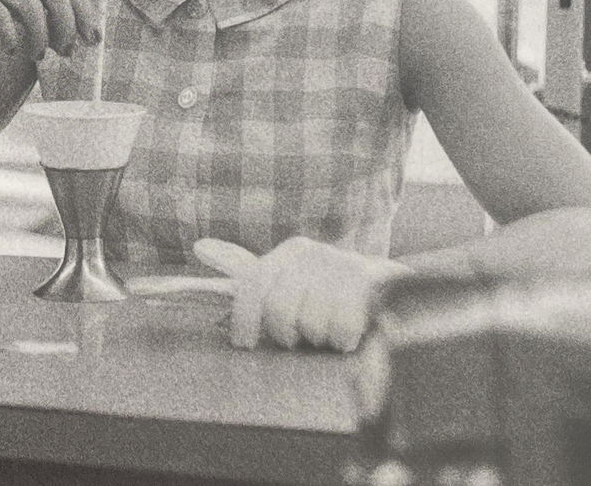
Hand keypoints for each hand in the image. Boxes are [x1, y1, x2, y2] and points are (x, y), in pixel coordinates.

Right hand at [0, 0, 101, 60]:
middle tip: (65, 53)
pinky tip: (9, 49)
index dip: (85, 14)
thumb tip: (87, 32)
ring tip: (37, 56)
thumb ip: (52, 6)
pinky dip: (9, 36)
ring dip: (39, 37)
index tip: (93, 41)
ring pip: (30, 7)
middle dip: (65, 27)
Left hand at [195, 236, 408, 352]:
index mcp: (289, 252)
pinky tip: (350, 331)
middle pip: (280, 312)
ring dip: (320, 338)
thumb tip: (199, 246)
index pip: (252, 286)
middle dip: (288, 334)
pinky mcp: (369, 283)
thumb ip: (244, 267)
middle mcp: (312, 253)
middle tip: (300, 336)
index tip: (245, 344)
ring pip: (312, 326)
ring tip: (329, 328)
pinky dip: (343, 340)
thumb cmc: (329, 292)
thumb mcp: (288, 278)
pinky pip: (341, 330)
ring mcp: (342, 265)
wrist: (391, 291)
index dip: (244, 320)